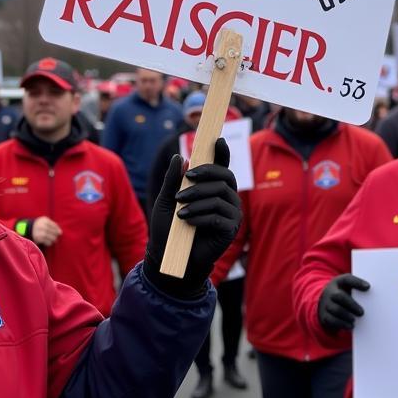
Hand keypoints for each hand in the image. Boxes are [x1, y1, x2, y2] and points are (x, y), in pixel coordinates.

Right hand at [32, 217, 61, 246]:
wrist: (26, 229)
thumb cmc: (39, 225)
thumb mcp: (44, 221)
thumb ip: (52, 225)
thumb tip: (60, 232)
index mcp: (44, 220)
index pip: (54, 225)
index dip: (57, 229)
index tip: (59, 232)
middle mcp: (42, 226)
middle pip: (53, 232)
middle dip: (56, 235)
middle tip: (56, 237)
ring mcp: (39, 232)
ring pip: (51, 237)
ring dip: (53, 239)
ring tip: (53, 240)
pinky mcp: (38, 239)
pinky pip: (47, 242)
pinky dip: (49, 243)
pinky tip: (48, 242)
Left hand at [143, 138, 241, 298]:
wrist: (168, 258)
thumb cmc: (167, 229)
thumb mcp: (166, 200)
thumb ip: (173, 179)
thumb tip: (180, 156)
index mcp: (212, 189)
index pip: (221, 167)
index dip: (222, 153)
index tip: (218, 139)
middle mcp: (226, 198)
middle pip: (224, 176)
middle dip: (204, 175)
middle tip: (185, 179)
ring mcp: (231, 214)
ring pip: (219, 195)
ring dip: (197, 199)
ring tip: (180, 210)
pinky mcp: (230, 230)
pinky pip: (218, 215)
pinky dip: (200, 216)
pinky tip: (187, 221)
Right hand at [317, 273, 368, 331]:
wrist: (323, 303)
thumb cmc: (341, 293)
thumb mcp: (346, 286)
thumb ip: (357, 286)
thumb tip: (368, 289)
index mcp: (337, 282)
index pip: (347, 279)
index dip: (357, 282)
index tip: (368, 287)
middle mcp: (330, 292)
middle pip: (339, 296)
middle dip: (351, 304)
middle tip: (361, 312)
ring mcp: (326, 304)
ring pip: (336, 309)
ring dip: (347, 315)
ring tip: (354, 319)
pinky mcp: (324, 316)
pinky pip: (331, 320)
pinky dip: (342, 324)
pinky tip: (350, 325)